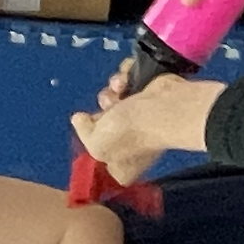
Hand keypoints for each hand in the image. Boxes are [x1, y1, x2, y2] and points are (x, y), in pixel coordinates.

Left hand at [69, 75, 223, 187]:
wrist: (163, 108)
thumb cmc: (128, 133)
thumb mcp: (96, 145)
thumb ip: (82, 132)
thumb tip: (79, 119)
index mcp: (121, 166)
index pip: (100, 153)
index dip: (92, 138)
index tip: (89, 127)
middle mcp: (131, 145)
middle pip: (104, 123)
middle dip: (102, 110)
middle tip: (106, 107)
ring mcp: (141, 120)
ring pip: (114, 99)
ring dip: (111, 90)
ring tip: (119, 89)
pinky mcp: (148, 96)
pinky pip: (127, 82)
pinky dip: (124, 77)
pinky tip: (128, 80)